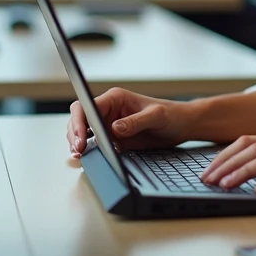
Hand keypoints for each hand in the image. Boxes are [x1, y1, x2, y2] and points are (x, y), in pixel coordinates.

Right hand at [66, 88, 188, 156]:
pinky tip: (86, 157)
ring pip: (83, 132)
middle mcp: (109, 110)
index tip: (81, 138)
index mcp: (115, 98)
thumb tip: (115, 128)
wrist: (181, 125)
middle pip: (80, 119)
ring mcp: (109, 125)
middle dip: (75, 134)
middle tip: (79, 150)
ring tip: (80, 155)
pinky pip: (94, 143)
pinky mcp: (112, 138)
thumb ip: (136, 122)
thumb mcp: (157, 116)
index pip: (87, 107)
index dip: (80, 122)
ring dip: (78, 142)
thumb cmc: (171, 114)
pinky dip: (87, 150)